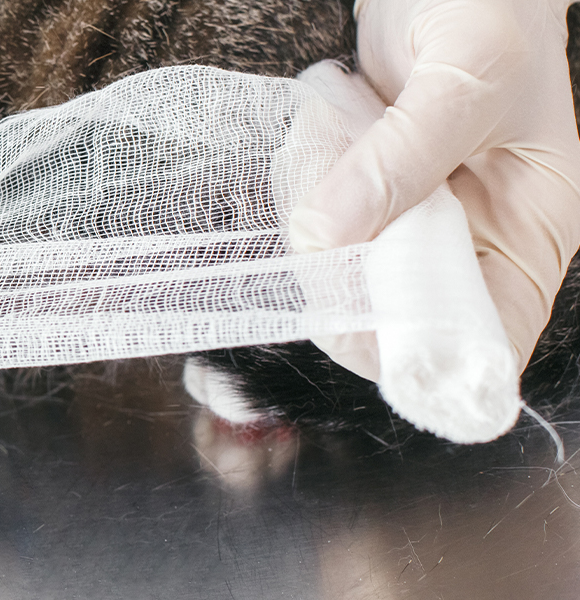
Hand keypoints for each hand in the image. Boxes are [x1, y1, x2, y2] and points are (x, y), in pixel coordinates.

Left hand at [290, 0, 579, 377]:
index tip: (357, 326)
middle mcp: (479, 241)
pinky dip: (307, 206)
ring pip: (353, 283)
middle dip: (350, 293)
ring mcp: (422, 223)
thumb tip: (329, 234)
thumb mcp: (465, 79)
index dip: (424, 354)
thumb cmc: (491, 12)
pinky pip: (327, 234)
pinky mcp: (375, 199)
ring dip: (319, 244)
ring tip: (329, 163)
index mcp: (532, 230)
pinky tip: (320, 150)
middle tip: (318, 234)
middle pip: (405, 325)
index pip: (490, 340)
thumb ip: (400, 159)